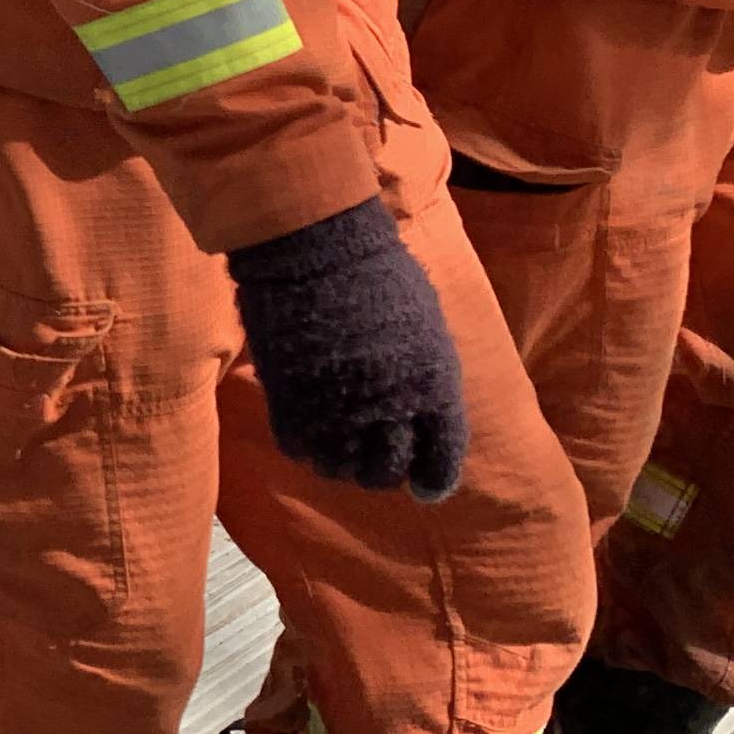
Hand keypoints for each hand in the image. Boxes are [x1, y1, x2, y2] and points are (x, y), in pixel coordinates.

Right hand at [225, 198, 466, 498]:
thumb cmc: (377, 272)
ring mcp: (338, 409)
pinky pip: (300, 449)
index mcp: (435, 387)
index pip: (442, 459)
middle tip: (373, 463)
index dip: (434, 481)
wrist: (315, 245)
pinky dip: (305, 446)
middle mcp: (390, 408)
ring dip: (341, 463)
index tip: (425, 488)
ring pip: (341, 469)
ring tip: (336, 446)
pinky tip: (307, 429)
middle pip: (388, 472)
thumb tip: (420, 408)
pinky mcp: (292, 403)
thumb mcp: (425, 325)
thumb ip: (427, 375)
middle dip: (384, 473)